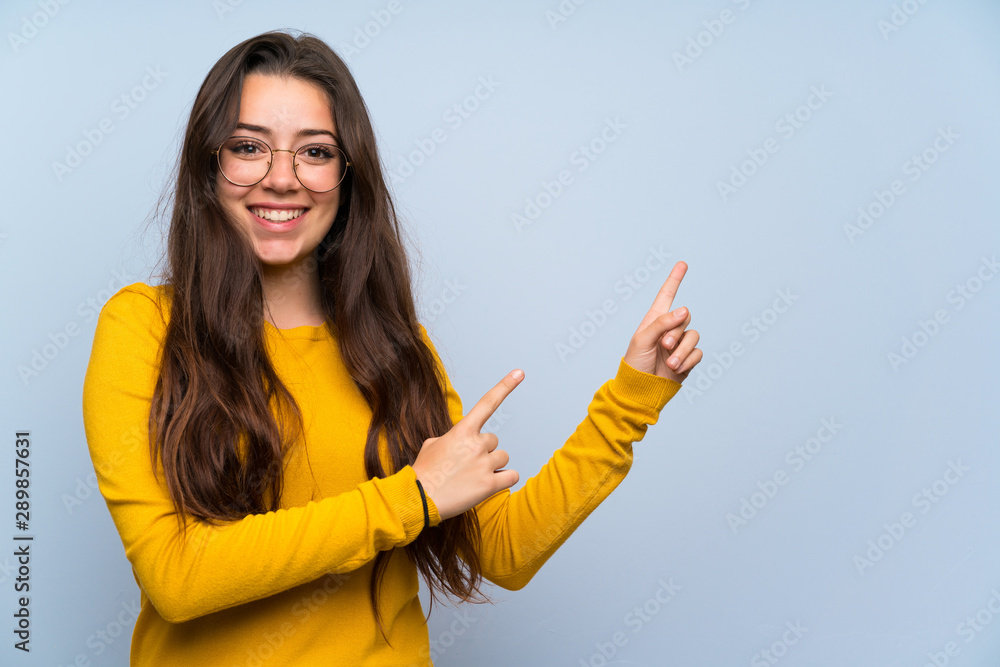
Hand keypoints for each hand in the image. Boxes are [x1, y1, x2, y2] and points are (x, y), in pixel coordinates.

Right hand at [411, 370, 523, 519]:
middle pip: (495, 441)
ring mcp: (484, 464)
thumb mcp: (432, 445)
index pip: (487, 403)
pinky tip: (486, 486)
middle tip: (466, 465)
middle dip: (484, 451)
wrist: (418, 498)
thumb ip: (452, 438)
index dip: (505, 386)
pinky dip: (504, 480)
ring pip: (503, 458)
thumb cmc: (423, 472)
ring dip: (493, 467)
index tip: (519, 373)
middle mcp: (476, 444)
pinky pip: (512, 476)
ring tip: (472, 477)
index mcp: (462, 431)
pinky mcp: (490, 485)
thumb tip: (459, 441)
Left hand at [623, 260, 701, 382]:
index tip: (682, 264)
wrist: (642, 390)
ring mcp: (679, 344)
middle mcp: (669, 329)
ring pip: (694, 336)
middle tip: (664, 345)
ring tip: (670, 362)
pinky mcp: (688, 359)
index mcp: (654, 321)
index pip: (666, 296)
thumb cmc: (636, 364)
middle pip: (685, 318)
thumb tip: (684, 310)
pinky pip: (698, 353)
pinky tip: (677, 369)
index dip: (674, 279)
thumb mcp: (643, 340)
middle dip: (676, 332)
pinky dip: (688, 361)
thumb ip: (662, 323)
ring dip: (682, 350)